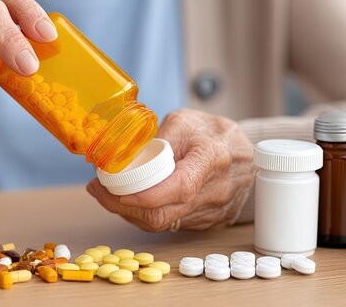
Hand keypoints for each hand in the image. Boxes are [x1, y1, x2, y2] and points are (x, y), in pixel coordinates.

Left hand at [86, 109, 255, 231]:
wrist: (247, 154)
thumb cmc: (214, 133)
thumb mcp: (185, 121)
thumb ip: (157, 137)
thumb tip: (123, 156)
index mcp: (212, 157)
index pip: (179, 187)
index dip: (146, 195)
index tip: (118, 191)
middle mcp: (215, 189)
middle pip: (164, 213)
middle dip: (124, 207)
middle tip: (99, 190)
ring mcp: (213, 210)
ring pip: (164, 223)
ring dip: (131, 212)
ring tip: (108, 193)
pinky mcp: (207, 222)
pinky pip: (171, 224)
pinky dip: (147, 215)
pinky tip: (132, 201)